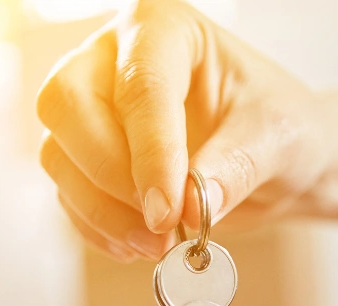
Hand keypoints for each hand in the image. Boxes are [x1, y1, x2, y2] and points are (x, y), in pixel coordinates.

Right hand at [36, 0, 329, 260]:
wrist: (277, 158)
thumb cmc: (281, 127)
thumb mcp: (278, 139)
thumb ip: (236, 166)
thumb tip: (187, 203)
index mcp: (165, 28)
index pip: (140, 84)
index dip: (150, 151)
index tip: (169, 210)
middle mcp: (113, 57)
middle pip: (67, 104)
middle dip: (109, 175)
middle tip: (160, 225)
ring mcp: (91, 107)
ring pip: (57, 154)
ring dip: (102, 210)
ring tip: (157, 244)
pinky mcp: (84, 157)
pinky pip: (68, 193)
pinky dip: (98, 227)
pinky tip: (138, 246)